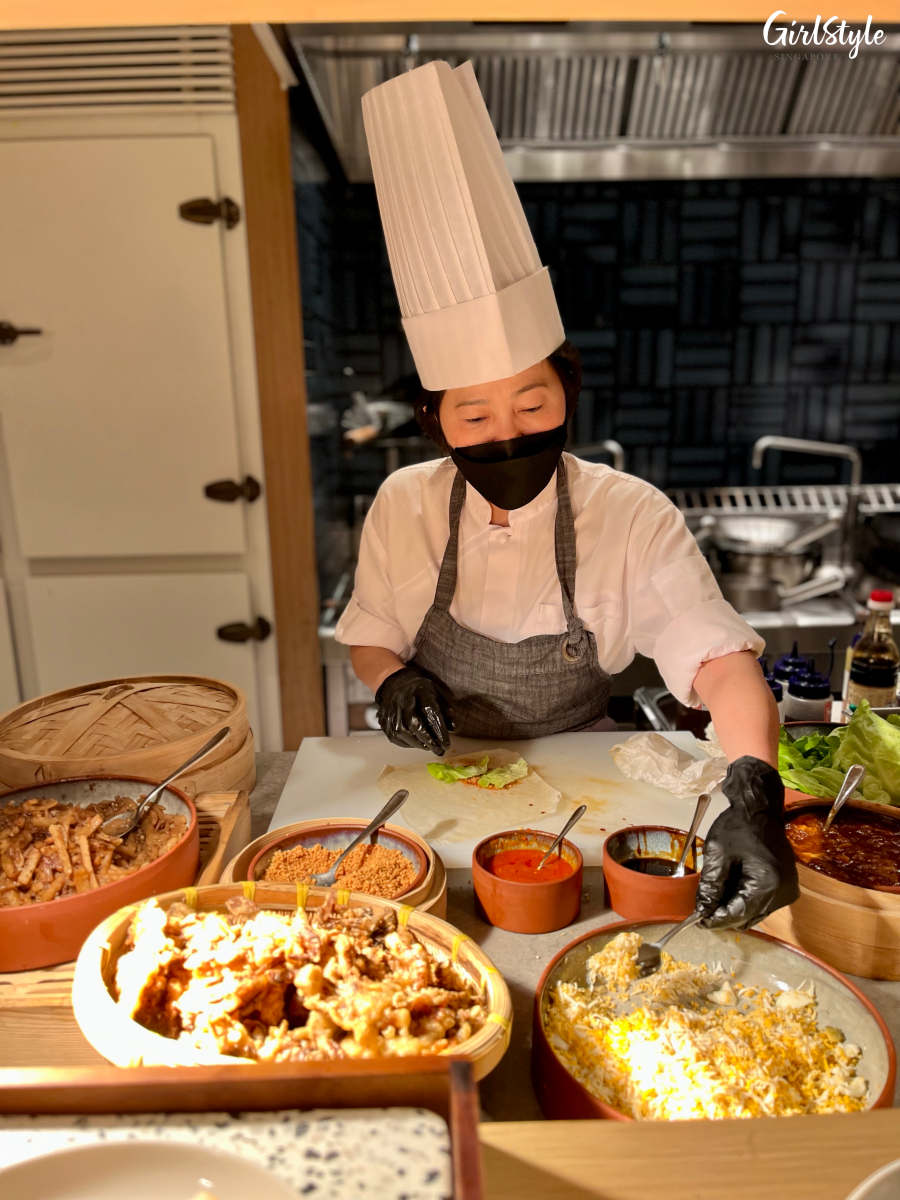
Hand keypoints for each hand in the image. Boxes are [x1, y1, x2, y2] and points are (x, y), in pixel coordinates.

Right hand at [375, 666, 453, 755]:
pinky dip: (405, 743)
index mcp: (420, 691)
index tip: (446, 743)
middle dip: (428, 740)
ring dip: (416, 743)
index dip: (439, 730)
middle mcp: (403, 700)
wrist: (396, 681)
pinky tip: (415, 744)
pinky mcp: (384, 718)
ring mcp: (391, 709)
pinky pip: (393, 735)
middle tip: (438, 750)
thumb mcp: (438, 693)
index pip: (430, 712)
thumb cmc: (421, 690)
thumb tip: (453, 729)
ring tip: (427, 747)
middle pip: (414, 724)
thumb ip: (446, 710)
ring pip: (401, 732)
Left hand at [696, 756, 798, 930]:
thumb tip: (703, 911)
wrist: (760, 810)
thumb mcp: (718, 854)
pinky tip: (731, 888)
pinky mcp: (786, 888)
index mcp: (768, 884)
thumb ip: (711, 885)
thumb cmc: (738, 826)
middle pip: (747, 916)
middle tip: (702, 907)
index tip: (697, 921)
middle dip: (723, 913)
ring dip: (734, 907)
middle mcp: (783, 893)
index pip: (738, 913)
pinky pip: (762, 904)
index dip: (716, 919)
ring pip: (754, 912)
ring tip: (715, 895)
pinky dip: (745, 900)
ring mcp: (788, 892)